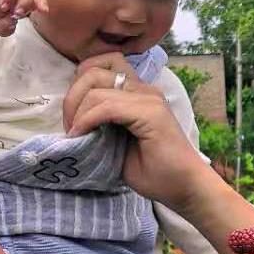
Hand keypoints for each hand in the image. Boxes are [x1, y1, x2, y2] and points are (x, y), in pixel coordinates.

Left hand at [63, 54, 205, 209]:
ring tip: (75, 134)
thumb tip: (72, 118)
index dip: (76, 87)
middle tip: (69, 127)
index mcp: (137, 92)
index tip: (72, 119)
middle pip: (92, 70)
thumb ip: (101, 123)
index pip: (98, 66)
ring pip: (95, 87)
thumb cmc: (155, 172)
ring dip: (77, 111)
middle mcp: (144, 88)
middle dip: (71, 97)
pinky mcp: (151, 112)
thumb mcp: (117, 143)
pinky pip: (107, 106)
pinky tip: (82, 135)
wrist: (184, 188)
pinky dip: (87, 120)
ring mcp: (149, 98)